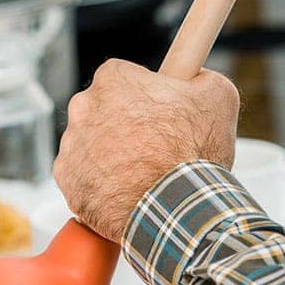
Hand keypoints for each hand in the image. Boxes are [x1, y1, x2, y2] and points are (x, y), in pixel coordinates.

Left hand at [53, 60, 239, 242]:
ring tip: (141, 173)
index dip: (143, 97)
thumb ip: (199, 76)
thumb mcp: (216, 97)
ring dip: (109, 156)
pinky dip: (98, 184)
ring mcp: (71, 148)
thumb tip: (196, 77)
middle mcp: (82, 109)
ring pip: (90, 146)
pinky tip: (124, 190)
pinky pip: (81, 178)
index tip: (157, 114)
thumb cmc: (193, 153)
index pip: (123, 79)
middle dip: (122, 126)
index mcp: (112, 80)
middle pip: (101, 112)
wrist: (175, 208)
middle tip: (151, 147)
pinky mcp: (67, 183)